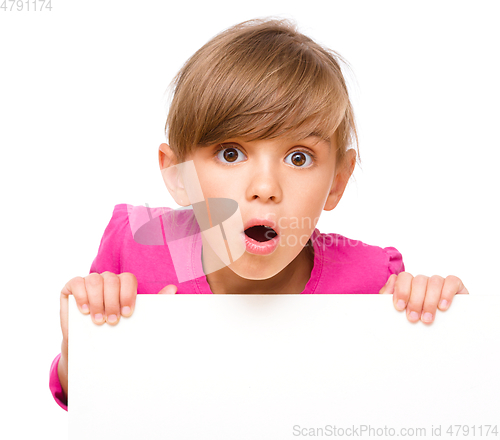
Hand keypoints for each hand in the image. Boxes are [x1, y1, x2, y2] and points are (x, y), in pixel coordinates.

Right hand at [60, 272, 177, 345]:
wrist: (89, 347)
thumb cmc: (116, 331)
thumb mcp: (134, 319)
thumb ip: (153, 304)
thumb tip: (173, 289)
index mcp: (122, 284)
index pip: (128, 279)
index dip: (128, 294)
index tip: (127, 313)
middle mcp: (106, 280)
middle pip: (112, 279)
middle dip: (112, 301)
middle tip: (112, 322)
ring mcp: (89, 282)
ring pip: (95, 280)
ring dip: (97, 301)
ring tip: (98, 320)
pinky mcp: (71, 288)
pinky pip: (77, 282)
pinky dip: (81, 296)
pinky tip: (84, 310)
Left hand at [379, 272, 468, 323]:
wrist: (441, 337)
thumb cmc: (415, 321)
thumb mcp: (398, 312)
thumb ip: (388, 296)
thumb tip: (391, 279)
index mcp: (410, 284)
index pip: (404, 277)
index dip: (401, 291)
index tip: (399, 307)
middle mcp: (424, 282)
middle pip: (419, 280)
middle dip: (415, 301)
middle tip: (413, 318)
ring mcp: (440, 283)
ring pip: (434, 281)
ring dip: (429, 300)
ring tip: (427, 318)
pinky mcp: (457, 287)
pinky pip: (452, 281)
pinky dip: (447, 293)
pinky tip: (443, 306)